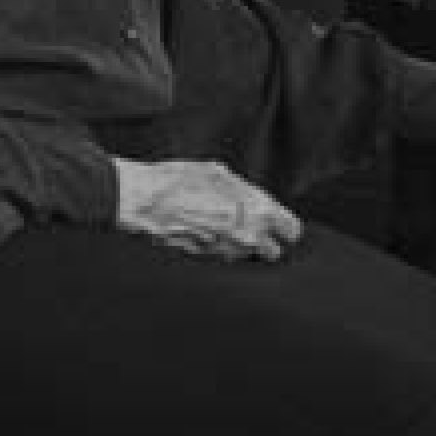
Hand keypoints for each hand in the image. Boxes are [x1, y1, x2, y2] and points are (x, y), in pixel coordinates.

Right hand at [111, 158, 301, 261]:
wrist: (142, 202)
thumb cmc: (178, 180)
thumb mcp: (218, 173)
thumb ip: (245, 191)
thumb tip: (254, 200)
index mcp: (257, 211)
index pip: (292, 232)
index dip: (285, 226)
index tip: (277, 223)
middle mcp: (246, 238)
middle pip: (273, 253)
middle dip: (266, 241)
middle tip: (250, 225)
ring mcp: (225, 254)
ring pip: (246, 258)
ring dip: (239, 246)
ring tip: (219, 225)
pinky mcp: (205, 263)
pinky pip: (223, 259)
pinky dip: (219, 249)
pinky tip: (204, 232)